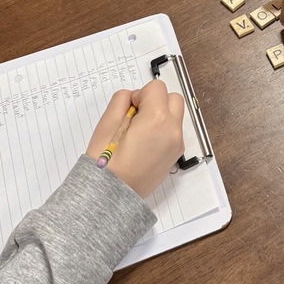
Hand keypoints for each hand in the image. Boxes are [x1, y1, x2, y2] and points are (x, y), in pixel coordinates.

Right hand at [85, 81, 184, 198]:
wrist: (112, 196)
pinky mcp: (175, 154)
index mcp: (157, 119)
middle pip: (173, 98)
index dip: (140, 95)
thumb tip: (132, 97)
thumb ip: (121, 101)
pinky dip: (163, 129)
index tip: (129, 109)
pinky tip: (144, 143)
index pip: (156, 87)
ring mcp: (177, 144)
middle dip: (156, 101)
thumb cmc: (106, 163)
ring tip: (139, 131)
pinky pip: (174, 131)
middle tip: (136, 116)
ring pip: (176, 114)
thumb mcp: (106, 124)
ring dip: (161, 114)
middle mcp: (173, 130)